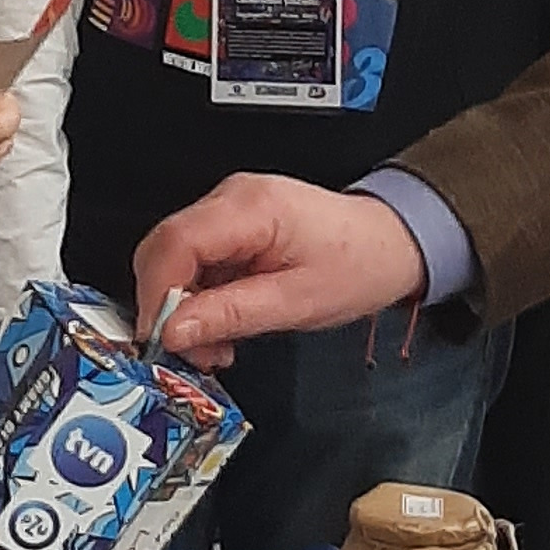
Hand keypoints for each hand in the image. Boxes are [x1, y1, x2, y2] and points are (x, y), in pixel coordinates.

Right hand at [135, 175, 427, 365]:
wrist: (392, 243)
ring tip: (217, 345)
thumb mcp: (296, 303)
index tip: (160, 338)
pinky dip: (201, 297)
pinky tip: (223, 323)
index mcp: (252, 207)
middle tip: (191, 351)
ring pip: (175, 258)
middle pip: (165, 248)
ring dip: (186, 307)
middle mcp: (234, 197)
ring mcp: (231, 207)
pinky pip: (197, 260)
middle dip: (168, 305)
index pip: (175, 243)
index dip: (157, 293)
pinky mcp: (234, 224)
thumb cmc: (359, 264)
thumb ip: (230, 315)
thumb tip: (173, 331)